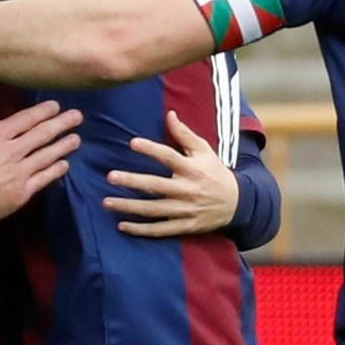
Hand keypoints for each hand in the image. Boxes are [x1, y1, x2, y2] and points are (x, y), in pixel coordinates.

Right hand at [0, 102, 82, 222]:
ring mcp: (21, 171)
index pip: (25, 120)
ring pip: (48, 155)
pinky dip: (56, 170)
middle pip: (42, 134)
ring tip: (77, 138)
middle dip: (61, 123)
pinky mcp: (24, 191)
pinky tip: (65, 165)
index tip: (56, 106)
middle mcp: (13, 150)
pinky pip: (44, 178)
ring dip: (64, 146)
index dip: (42, 112)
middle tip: (77, 116)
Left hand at [101, 111, 237, 237]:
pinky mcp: (184, 226)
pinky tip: (123, 225)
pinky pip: (160, 230)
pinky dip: (141, 230)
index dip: (151, 150)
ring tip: (107, 202)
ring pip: (154, 210)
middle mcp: (188, 190)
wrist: (237, 203)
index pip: (169, 157)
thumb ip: (184, 134)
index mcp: (192, 169)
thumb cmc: (215, 172)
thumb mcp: (204, 151)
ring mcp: (185, 210)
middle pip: (156, 185)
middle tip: (110, 176)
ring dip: (129, 207)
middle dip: (132, 182)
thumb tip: (169, 114)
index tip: (132, 143)